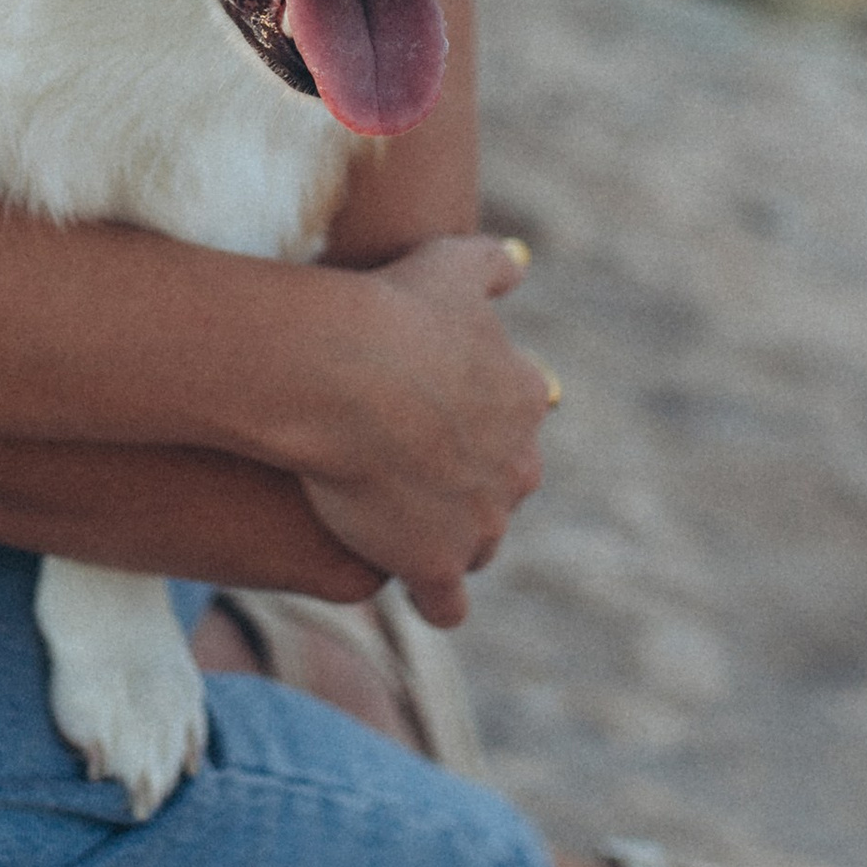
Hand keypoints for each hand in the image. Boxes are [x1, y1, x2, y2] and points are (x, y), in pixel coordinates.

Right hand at [295, 233, 551, 627]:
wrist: (345, 375)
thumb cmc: (392, 311)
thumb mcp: (452, 265)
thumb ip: (492, 265)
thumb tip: (520, 263)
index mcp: (522, 398)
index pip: (516, 424)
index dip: (476, 426)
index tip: (437, 421)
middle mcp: (516, 467)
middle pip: (502, 490)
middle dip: (471, 488)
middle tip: (416, 476)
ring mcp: (480, 522)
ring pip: (478, 545)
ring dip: (451, 540)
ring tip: (406, 531)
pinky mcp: (437, 564)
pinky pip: (446, 602)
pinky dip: (435, 600)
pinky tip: (415, 593)